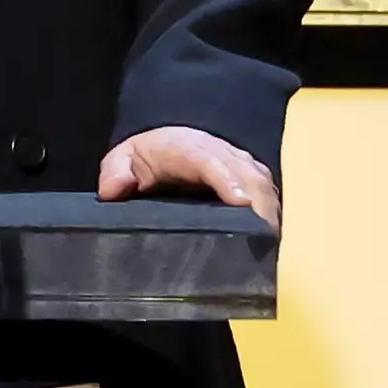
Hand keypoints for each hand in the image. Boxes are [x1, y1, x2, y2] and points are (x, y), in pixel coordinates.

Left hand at [98, 125, 280, 233]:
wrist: (171, 142)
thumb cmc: (147, 157)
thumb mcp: (123, 159)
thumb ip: (115, 172)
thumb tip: (116, 188)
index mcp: (185, 147)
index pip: (210, 159)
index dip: (227, 179)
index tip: (241, 202)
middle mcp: (220, 152)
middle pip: (247, 174)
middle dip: (259, 204)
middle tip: (263, 240)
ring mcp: (240, 164)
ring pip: (263, 183)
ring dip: (269, 211)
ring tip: (269, 246)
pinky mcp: (253, 177)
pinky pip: (268, 192)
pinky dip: (271, 213)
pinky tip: (270, 239)